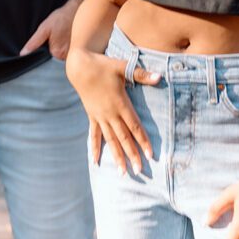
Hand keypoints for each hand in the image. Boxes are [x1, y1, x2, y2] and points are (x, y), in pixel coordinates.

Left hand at [20, 0, 81, 60]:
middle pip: (57, 55)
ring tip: (65, 33)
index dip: (48, 45)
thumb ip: (34, 42)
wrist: (77, 10)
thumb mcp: (44, 28)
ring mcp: (75, 51)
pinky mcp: (79, 46)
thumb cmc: (61, 17)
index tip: (52, 36)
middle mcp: (67, 55)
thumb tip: (24, 53)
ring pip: (64, 52)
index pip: (48, 55)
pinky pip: (71, 48)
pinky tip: (70, 33)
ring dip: (63, 44)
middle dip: (56, 45)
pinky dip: (69, 42)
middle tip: (59, 33)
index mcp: (57, 52)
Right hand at [66, 48, 159, 173]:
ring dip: (116, 156)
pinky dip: (95, 148)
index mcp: (120, 103)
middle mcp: (110, 113)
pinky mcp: (92, 116)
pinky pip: (94, 135)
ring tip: (123, 172)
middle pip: (123, 137)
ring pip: (110, 140)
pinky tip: (96, 161)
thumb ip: (141, 74)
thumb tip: (159, 77)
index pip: (134, 126)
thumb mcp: (123, 67)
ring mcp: (100, 116)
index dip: (142, 140)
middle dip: (132, 154)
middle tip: (139, 171)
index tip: (150, 155)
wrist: (80, 67)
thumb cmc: (103, 65)